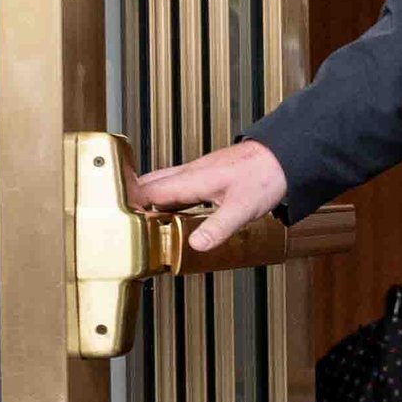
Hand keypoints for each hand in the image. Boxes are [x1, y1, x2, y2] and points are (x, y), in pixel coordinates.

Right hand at [131, 138, 288, 254]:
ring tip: (139, 219)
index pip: (148, 191)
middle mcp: (190, 173)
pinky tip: (172, 209)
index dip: (130, 205)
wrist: (286, 157)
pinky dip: (167, 197)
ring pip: (163, 183)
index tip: (116, 221)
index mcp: (192, 179)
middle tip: (119, 220)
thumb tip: (194, 245)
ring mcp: (198, 172)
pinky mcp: (208, 174)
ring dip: (149, 198)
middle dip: (132, 200)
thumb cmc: (266, 176)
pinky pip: (177, 184)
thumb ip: (217, 227)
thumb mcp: (242, 208)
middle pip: (150, 184)